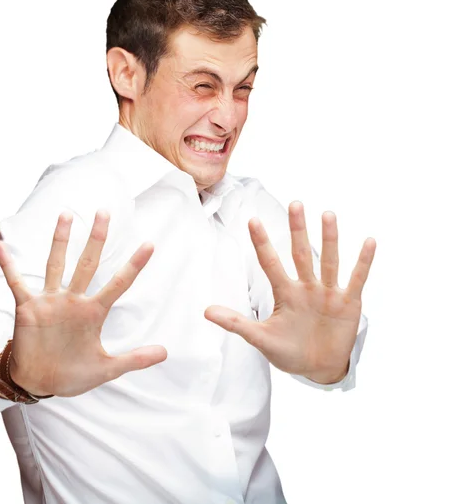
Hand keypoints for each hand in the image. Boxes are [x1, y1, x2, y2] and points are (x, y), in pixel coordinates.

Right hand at [0, 210, 166, 396]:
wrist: (39, 383)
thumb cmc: (72, 374)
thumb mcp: (107, 369)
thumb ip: (134, 359)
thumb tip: (165, 353)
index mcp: (93, 313)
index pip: (119, 284)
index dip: (134, 265)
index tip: (150, 244)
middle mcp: (73, 300)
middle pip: (88, 263)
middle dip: (97, 239)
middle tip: (105, 212)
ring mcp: (50, 301)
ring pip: (57, 264)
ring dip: (60, 241)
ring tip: (66, 215)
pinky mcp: (28, 307)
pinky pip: (16, 282)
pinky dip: (9, 265)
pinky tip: (2, 245)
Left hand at [204, 201, 375, 383]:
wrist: (318, 369)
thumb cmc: (288, 351)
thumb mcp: (260, 338)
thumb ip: (236, 323)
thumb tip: (205, 311)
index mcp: (285, 293)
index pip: (270, 263)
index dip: (262, 243)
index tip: (252, 221)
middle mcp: (306, 287)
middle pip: (300, 254)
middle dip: (297, 230)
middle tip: (295, 203)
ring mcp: (328, 293)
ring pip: (328, 261)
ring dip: (329, 239)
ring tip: (328, 214)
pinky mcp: (348, 303)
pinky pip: (357, 279)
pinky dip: (363, 262)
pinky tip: (368, 241)